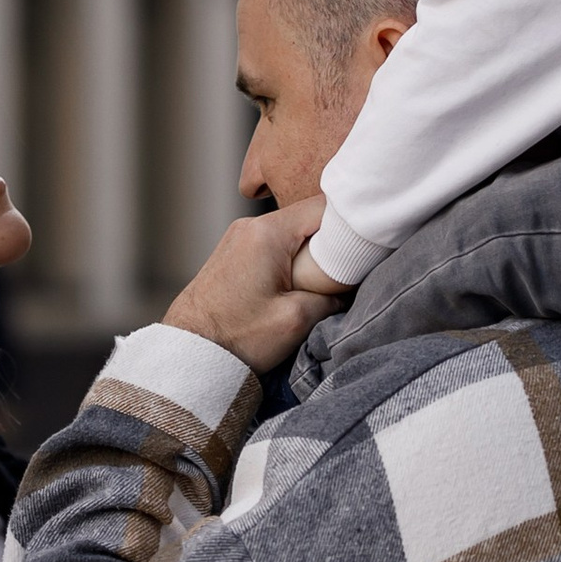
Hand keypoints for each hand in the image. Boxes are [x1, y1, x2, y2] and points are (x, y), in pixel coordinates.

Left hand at [167, 204, 338, 377]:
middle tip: (348, 269)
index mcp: (267, 233)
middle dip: (333, 241)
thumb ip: (330, 296)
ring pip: (292, 232)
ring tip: (322, 282)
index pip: (323, 207)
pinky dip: (292, 259)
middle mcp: (250, 226)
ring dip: (311, 253)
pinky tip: (297, 285)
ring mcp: (239, 238)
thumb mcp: (296, 320)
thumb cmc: (236, 338)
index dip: (352, 223)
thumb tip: (346, 289)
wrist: (190, 354)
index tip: (370, 243)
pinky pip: (275, 244)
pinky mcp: (234, 254)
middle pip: (308, 218)